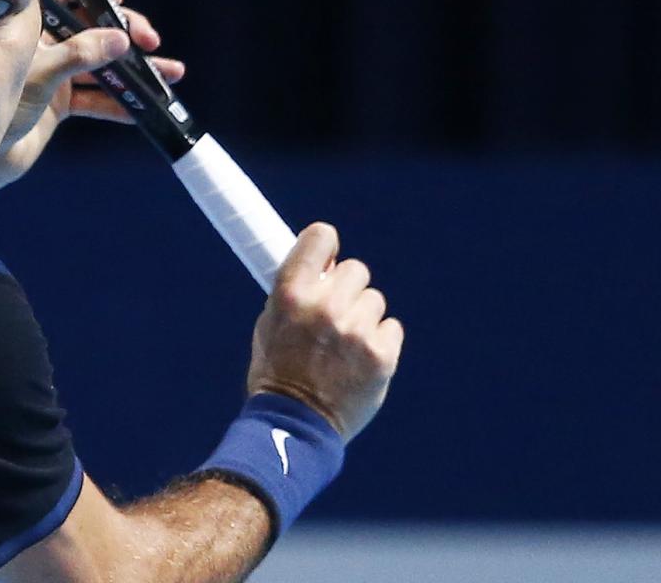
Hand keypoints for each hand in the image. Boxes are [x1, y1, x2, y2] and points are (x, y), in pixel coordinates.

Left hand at [0, 0, 183, 205]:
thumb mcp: (38, 75)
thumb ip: (77, 55)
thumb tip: (120, 38)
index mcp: (30, 24)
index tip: (119, 0)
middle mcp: (45, 43)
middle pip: (93, 25)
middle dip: (126, 31)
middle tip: (148, 41)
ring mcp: (55, 73)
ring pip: (102, 63)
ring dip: (136, 69)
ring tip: (170, 74)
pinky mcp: (62, 102)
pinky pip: (98, 98)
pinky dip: (120, 103)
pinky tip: (144, 110)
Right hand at [245, 223, 403, 440]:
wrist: (297, 423)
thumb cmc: (277, 370)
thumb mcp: (269, 322)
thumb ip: (295, 290)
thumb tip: (324, 264)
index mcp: (290, 293)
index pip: (320, 237)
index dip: (326, 245)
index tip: (327, 256)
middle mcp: (324, 307)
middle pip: (355, 269)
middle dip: (346, 288)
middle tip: (334, 313)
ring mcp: (355, 331)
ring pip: (375, 300)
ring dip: (363, 316)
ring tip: (344, 344)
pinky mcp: (381, 354)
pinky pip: (390, 327)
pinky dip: (379, 340)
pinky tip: (359, 359)